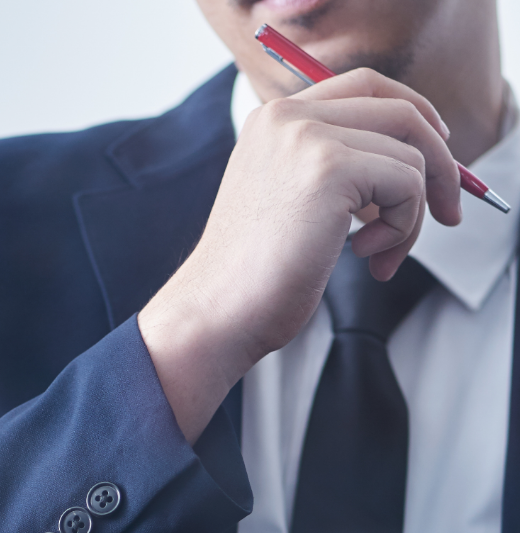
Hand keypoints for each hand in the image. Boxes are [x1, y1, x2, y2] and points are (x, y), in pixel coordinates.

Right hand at [138, 69, 461, 443]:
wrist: (216, 313)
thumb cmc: (251, 279)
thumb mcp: (288, 205)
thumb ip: (332, 169)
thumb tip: (413, 163)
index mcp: (272, 121)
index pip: (366, 87)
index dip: (413, 119)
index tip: (433, 162)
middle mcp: (287, 117)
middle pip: (401, 111)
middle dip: (437, 165)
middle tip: (448, 212)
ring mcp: (308, 137)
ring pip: (411, 155)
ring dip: (410, 217)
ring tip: (378, 257)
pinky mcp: (330, 168)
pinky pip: (407, 184)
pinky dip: (403, 229)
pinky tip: (365, 257)